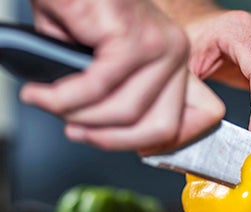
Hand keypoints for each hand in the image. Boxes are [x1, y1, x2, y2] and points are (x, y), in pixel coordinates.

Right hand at [21, 0, 224, 151]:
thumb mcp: (107, 67)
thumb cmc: (80, 14)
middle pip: (162, 127)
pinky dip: (65, 97)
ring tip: (49, 102)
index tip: (135, 149)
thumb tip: (123, 134)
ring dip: (79, 115)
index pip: (200, 115)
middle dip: (112, 139)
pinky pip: (99, 89)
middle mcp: (175, 53)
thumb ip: (124, 99)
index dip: (167, 141)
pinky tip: (42, 92)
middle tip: (76, 130)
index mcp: (174, 61)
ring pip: (127, 113)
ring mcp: (159, 45)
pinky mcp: (133, 37)